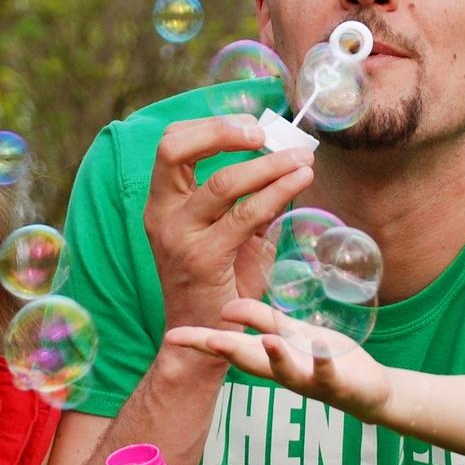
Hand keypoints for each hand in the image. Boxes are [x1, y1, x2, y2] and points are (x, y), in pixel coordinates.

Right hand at [146, 116, 314, 330]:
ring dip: (270, 165)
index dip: (209, 125)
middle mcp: (161, 215)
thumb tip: (286, 161)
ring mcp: (177, 237)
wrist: (204, 339)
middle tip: (266, 133)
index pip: (171, 144)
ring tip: (304, 159)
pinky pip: (245, 216)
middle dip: (223, 130)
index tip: (251, 126)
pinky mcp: (203, 259)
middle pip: (174, 148)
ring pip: (221, 182)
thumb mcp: (230, 234)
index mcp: (162, 203)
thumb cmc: (221, 285)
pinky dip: (277, 192)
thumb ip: (248, 199)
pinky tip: (300, 182)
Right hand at [164, 297, 393, 421]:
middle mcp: (284, 372)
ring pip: (288, 373)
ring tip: (267, 340)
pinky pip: (328, 373)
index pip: (230, 347)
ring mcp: (311, 380)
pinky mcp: (338, 384)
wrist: (369, 390)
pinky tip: (317, 345)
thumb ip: (261, 319)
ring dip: (276, 357)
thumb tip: (225, 307)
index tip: (171, 336)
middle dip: (229, 350)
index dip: (200, 342)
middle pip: (251, 363)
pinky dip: (321, 361)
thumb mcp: (291, 333)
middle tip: (206, 340)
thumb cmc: (324, 359)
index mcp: (270, 357)